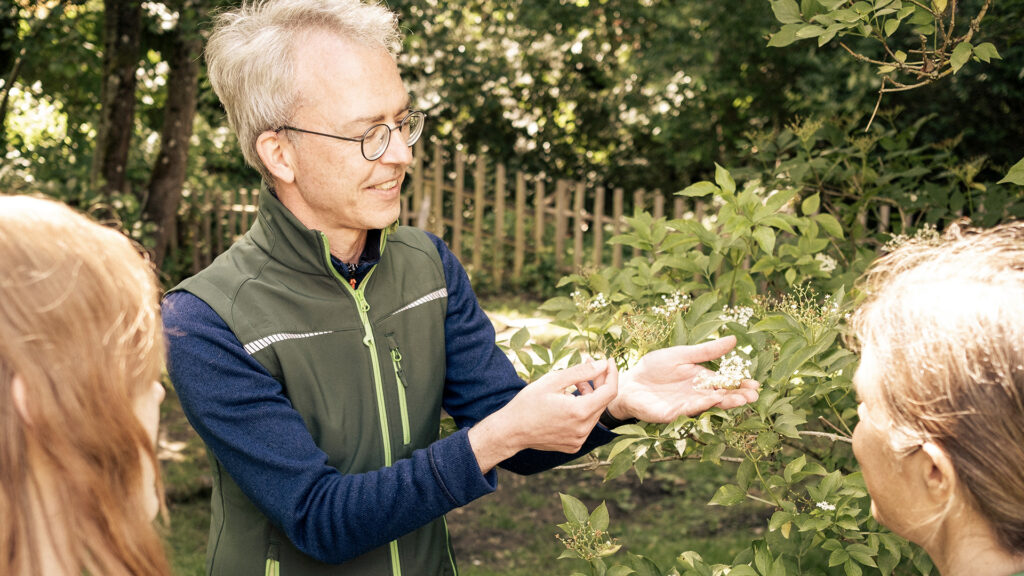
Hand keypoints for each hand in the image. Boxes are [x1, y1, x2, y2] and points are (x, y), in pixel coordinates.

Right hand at [469, 359, 617, 472]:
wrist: (511, 431)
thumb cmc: (528, 403)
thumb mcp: (553, 380)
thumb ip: (581, 371)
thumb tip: (603, 364)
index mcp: (580, 412)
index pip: (610, 391)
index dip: (612, 373)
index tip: (609, 361)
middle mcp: (583, 429)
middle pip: (602, 402)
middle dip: (599, 383)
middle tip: (588, 367)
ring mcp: (579, 439)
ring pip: (594, 413)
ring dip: (590, 396)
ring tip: (574, 385)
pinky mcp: (573, 445)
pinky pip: (585, 424)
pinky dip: (582, 411)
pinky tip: (568, 402)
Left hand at [606, 336, 758, 422]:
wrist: (630, 381)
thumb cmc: (654, 368)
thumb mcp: (682, 354)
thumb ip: (707, 351)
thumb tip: (733, 339)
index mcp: (702, 380)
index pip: (725, 382)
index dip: (740, 384)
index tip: (756, 384)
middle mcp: (697, 394)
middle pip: (721, 396)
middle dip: (737, 396)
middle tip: (753, 396)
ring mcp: (685, 405)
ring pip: (708, 405)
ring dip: (723, 403)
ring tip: (739, 400)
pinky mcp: (671, 414)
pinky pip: (687, 410)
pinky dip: (699, 405)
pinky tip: (711, 400)